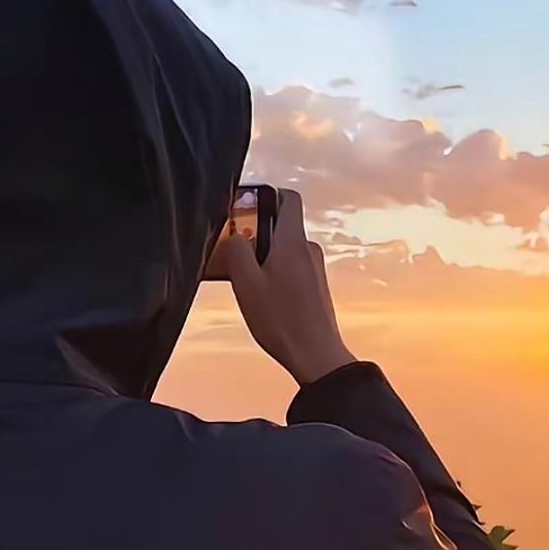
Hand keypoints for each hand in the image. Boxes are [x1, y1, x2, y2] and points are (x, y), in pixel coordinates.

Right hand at [219, 189, 355, 385]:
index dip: (266, 195)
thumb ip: (237, 251)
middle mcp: (308, 248)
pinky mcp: (315, 284)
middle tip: (233, 252)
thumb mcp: (246, 284)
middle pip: (280, 225)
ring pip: (284, 248)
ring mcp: (314, 267)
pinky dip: (274, 272)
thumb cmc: (281, 320)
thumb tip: (236, 235)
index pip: (288, 197)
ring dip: (262, 257)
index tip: (244, 207)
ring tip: (243, 280)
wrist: (316, 355)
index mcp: (293, 241)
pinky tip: (260, 296)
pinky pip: (291, 266)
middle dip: (255, 233)